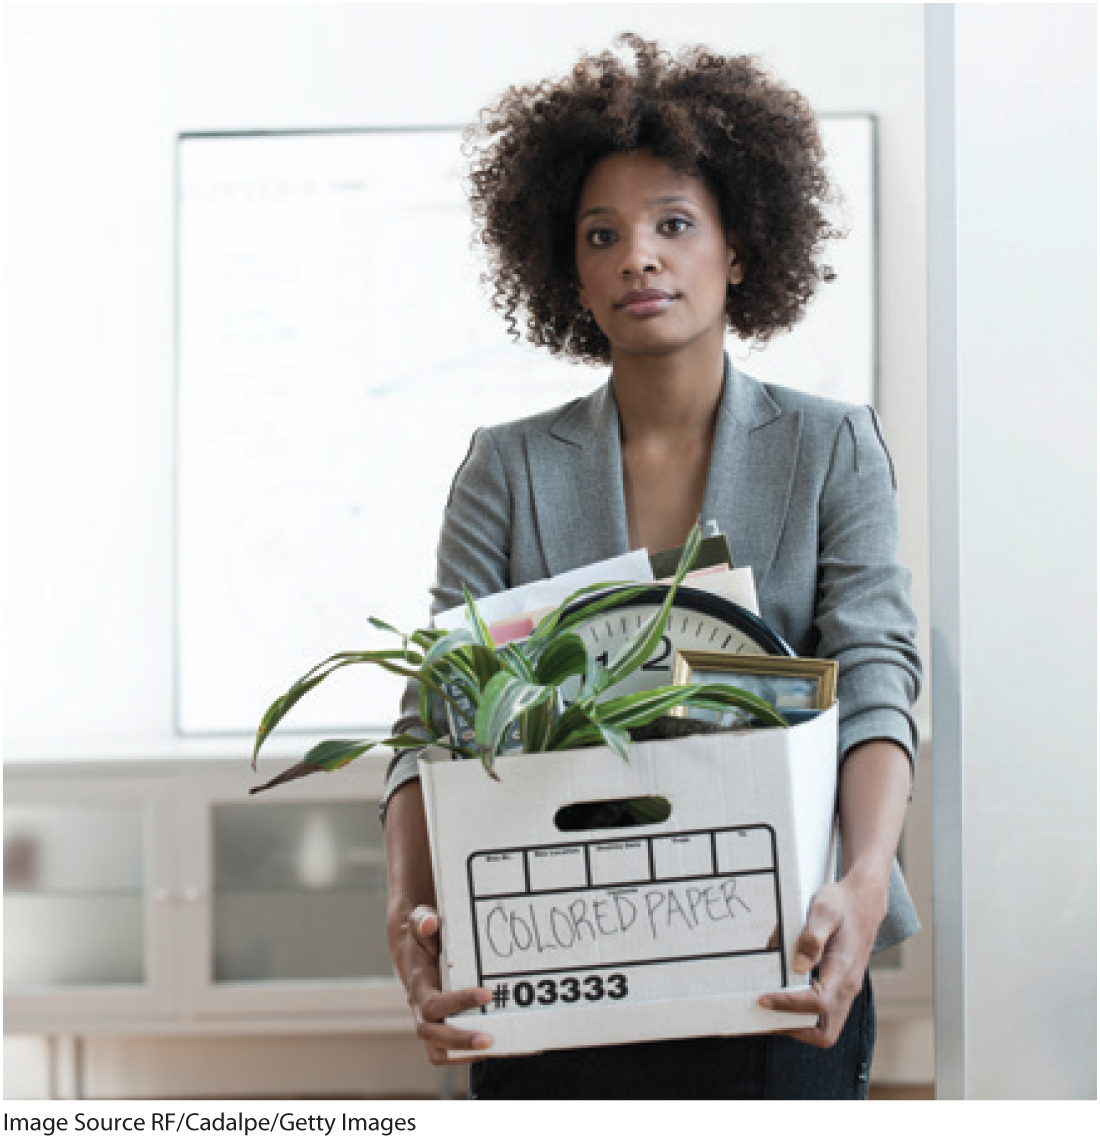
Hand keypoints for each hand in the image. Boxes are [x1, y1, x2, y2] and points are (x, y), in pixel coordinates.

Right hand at [389, 903, 493, 1064]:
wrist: (414, 954)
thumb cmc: (422, 938)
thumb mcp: (420, 923)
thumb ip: (424, 921)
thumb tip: (431, 923)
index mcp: (418, 987)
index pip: (433, 1004)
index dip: (457, 1002)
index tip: (486, 993)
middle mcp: (421, 1011)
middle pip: (433, 1036)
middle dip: (461, 1040)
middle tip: (489, 1038)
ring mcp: (432, 1024)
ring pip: (440, 1052)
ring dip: (466, 1054)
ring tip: (499, 1046)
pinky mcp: (443, 1030)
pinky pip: (452, 1053)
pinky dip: (473, 1054)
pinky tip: (502, 1044)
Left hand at [757, 866, 885, 1047]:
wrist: (864, 902)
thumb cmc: (841, 904)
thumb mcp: (824, 910)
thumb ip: (812, 937)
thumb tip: (798, 966)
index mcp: (843, 969)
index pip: (817, 1003)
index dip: (788, 1005)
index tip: (762, 999)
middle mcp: (847, 987)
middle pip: (825, 1032)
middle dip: (794, 1029)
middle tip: (764, 1015)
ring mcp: (846, 990)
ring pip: (826, 1028)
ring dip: (798, 1026)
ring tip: (769, 1010)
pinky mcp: (840, 987)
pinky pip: (824, 1014)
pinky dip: (803, 1015)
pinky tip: (783, 996)